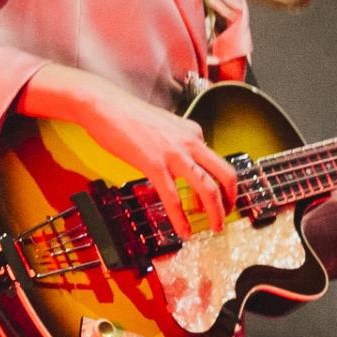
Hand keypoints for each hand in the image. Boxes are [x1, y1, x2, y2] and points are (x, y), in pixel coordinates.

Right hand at [19, 64, 238, 235]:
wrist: (104, 105)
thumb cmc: (128, 115)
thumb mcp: (165, 126)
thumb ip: (179, 143)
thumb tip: (184, 161)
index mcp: (193, 133)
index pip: (217, 162)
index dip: (221, 185)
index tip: (218, 199)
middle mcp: (190, 142)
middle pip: (225, 175)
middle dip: (231, 200)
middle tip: (227, 216)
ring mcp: (174, 154)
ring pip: (207, 188)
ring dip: (215, 212)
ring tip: (214, 228)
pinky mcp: (154, 164)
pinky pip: (173, 198)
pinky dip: (180, 218)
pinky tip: (183, 231)